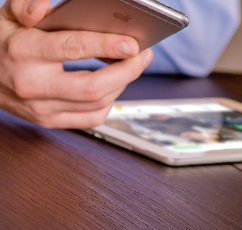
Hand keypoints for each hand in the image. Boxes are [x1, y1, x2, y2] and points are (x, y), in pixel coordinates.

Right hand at [0, 0, 152, 128]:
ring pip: (97, 104)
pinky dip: (110, 102)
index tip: (132, 44)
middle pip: (93, 87)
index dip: (106, 46)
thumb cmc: (2, 42)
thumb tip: (43, 8)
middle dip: (127, 72)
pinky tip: (114, 85)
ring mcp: (41, 108)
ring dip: (122, 85)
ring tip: (132, 66)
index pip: (72, 49)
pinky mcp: (49, 121)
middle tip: (143, 56)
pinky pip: (91, 118)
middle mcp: (33, 84)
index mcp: (24, 51)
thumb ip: (26, 6)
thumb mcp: (7, 16)